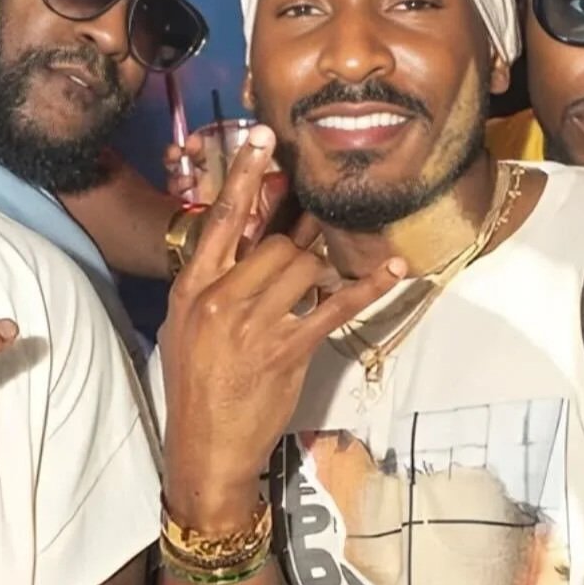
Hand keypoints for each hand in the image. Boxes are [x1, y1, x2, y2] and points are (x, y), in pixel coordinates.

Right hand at [159, 125, 402, 529]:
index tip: (265, 138)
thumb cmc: (197, 383)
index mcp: (192, 288)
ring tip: (325, 279)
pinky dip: (370, 286)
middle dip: (300, 244)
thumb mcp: (187, 324)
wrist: (204, 447)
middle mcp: (220, 300)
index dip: (245, 175)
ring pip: (305, 267)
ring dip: (323, 270)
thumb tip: (254, 236)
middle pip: (277, 243)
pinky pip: (336, 306)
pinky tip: (396, 271)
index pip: (221, 219)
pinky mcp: (288, 351)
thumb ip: (216, 280)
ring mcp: (255, 327)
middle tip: (317, 233)